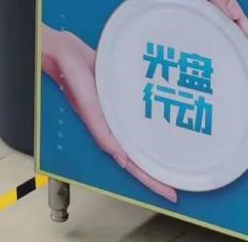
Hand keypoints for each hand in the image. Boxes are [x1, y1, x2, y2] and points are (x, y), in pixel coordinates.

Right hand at [41, 27, 177, 202]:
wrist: (65, 52)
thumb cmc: (71, 77)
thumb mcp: (87, 106)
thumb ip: (101, 131)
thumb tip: (122, 158)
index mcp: (106, 132)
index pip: (132, 165)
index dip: (151, 181)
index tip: (171, 195)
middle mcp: (114, 124)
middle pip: (140, 154)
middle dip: (159, 169)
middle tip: (182, 180)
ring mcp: (118, 110)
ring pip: (141, 135)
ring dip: (156, 146)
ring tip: (177, 155)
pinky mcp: (121, 94)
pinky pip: (139, 112)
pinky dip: (150, 121)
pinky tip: (163, 118)